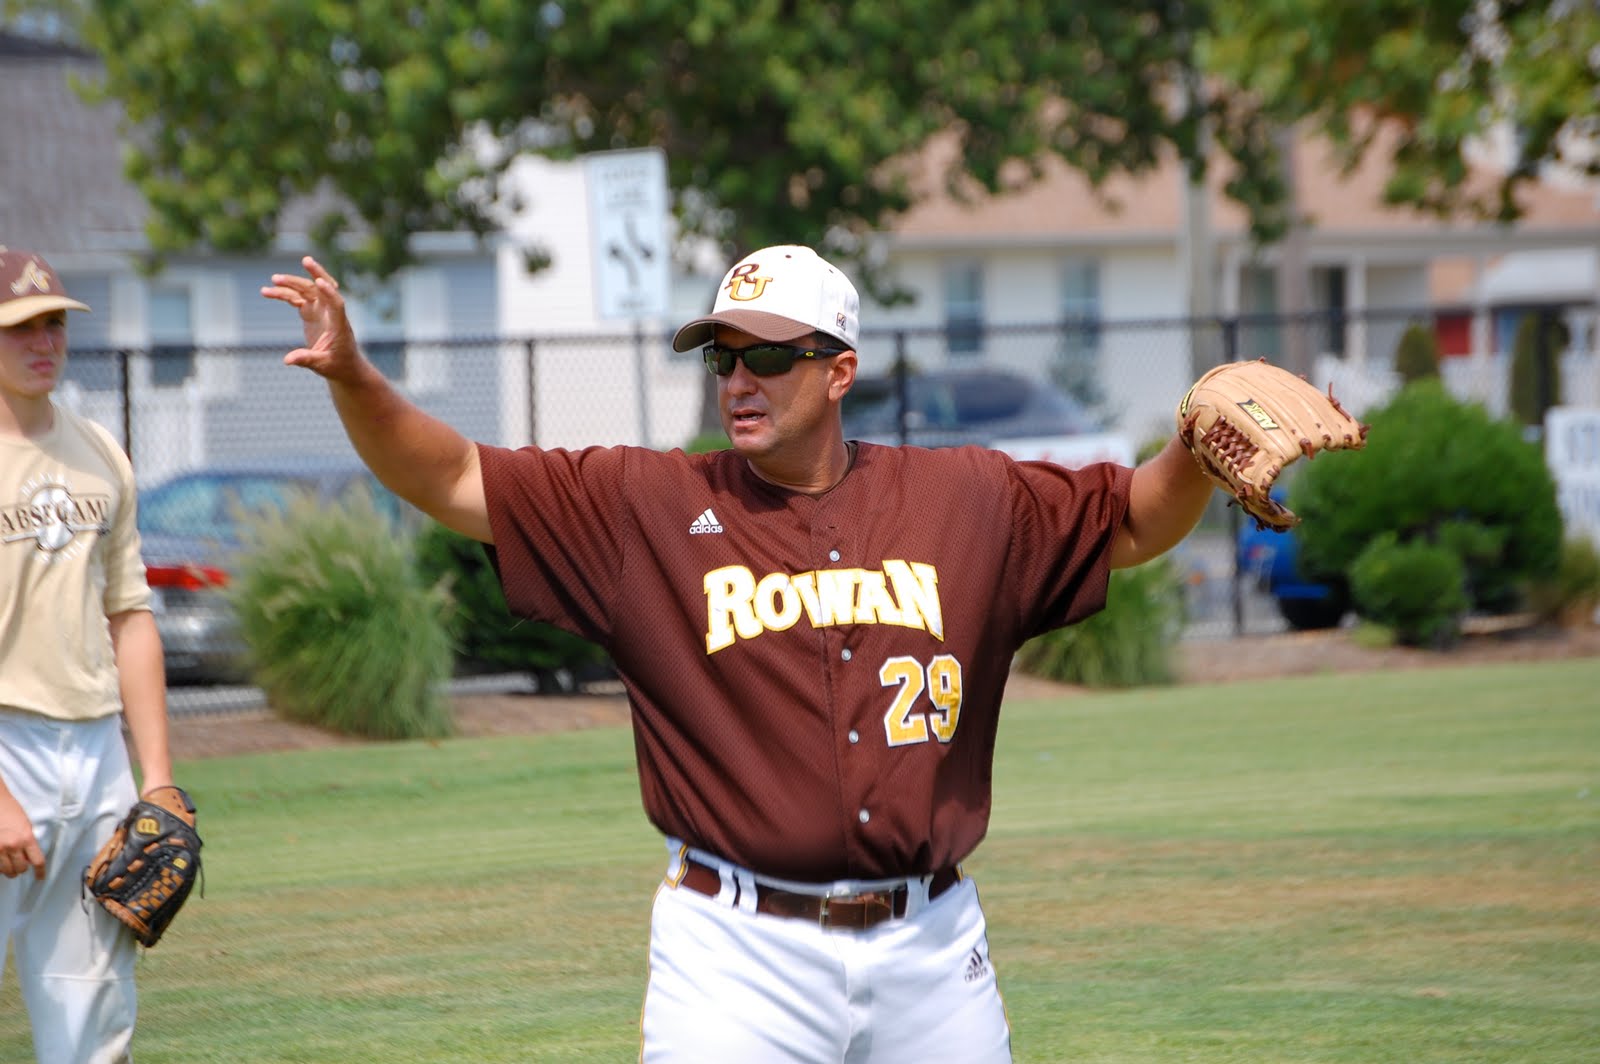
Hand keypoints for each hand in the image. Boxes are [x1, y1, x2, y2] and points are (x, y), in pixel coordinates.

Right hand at [0, 794, 44, 879]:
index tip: (40, 877)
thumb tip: (28, 858)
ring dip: (10, 870)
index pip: (37, 861)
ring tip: (10, 864)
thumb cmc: (12, 811)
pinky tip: (1, 861)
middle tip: (21, 864)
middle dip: (22, 868)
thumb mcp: (26, 825)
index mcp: (26, 838)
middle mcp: (12, 846)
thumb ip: (28, 842)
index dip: (40, 872)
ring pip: (7, 870)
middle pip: (21, 868)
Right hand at [260, 256, 365, 381]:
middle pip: (323, 289)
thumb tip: (287, 360)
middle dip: (316, 274)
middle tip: (306, 260)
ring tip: (273, 280)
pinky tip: (267, 292)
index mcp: (339, 325)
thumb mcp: (322, 365)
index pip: (337, 304)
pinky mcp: (311, 312)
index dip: (330, 293)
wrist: (344, 365)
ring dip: (292, 283)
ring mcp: (321, 310)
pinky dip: (283, 294)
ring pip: (307, 290)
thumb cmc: (338, 365)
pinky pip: (297, 298)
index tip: (320, 282)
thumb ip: (306, 359)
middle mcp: (331, 313)